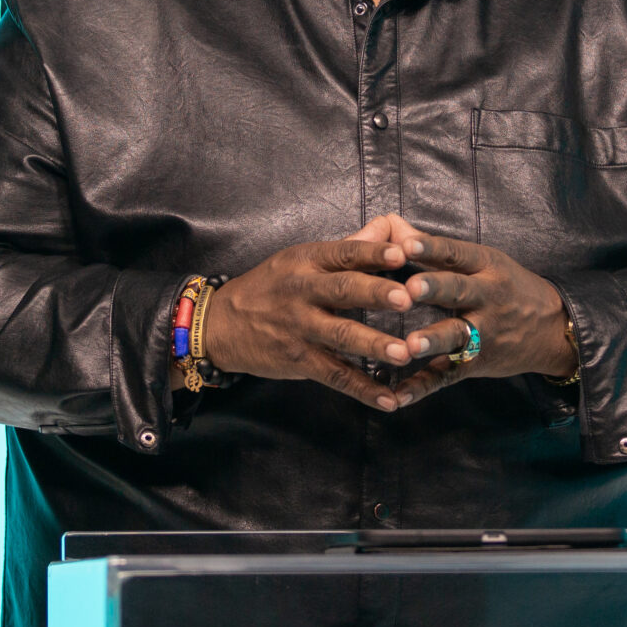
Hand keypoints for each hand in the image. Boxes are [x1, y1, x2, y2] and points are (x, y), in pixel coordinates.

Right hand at [198, 236, 421, 409]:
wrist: (220, 325)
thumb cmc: (269, 286)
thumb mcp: (299, 258)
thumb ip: (347, 246)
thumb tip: (389, 227)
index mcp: (306, 262)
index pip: (343, 253)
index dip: (371, 253)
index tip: (400, 253)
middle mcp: (303, 292)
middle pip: (343, 290)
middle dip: (375, 294)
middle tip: (407, 298)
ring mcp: (300, 328)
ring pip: (341, 335)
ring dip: (373, 344)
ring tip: (404, 352)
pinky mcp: (298, 360)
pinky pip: (335, 375)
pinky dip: (363, 389)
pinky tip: (388, 399)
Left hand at [382, 230, 579, 407]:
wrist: (553, 329)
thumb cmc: (508, 287)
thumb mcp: (485, 261)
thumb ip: (437, 248)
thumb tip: (392, 226)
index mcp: (486, 266)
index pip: (457, 254)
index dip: (432, 248)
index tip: (406, 245)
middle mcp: (487, 297)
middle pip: (458, 291)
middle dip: (434, 289)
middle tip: (409, 289)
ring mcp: (484, 333)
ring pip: (456, 336)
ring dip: (432, 340)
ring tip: (410, 345)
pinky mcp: (478, 363)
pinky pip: (448, 375)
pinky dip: (423, 386)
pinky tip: (399, 395)